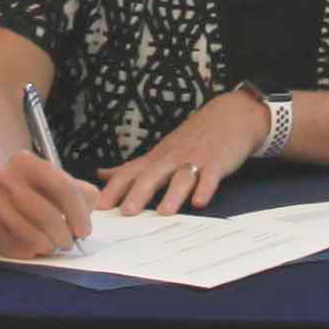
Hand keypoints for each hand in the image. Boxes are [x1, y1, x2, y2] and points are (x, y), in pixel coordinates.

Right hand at [0, 140, 98, 259]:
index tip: (85, 230)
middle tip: (69, 242)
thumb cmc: (23, 185)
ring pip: (31, 237)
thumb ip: (77, 191)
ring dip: (48, 246)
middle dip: (64, 236)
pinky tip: (33, 246)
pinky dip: (30, 252)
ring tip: (52, 244)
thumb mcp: (48, 177)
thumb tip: (86, 217)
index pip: (63, 188)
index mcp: (25, 162)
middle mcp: (4, 180)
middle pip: (47, 216)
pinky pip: (14, 249)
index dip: (79, 214)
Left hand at [95, 91, 271, 214]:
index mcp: (156, 159)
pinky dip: (205, 188)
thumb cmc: (191, 138)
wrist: (229, 115)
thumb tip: (102, 174)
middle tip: (127, 212)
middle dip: (138, 193)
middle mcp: (171, 159)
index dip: (113, 190)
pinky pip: (210, 177)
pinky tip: (200, 201)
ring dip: (172, 194)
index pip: (129, 173)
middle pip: (152, 175)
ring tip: (164, 212)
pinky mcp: (217, 162)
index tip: (98, 208)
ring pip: (180, 177)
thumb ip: (132, 167)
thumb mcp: (158, 150)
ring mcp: (194, 160)